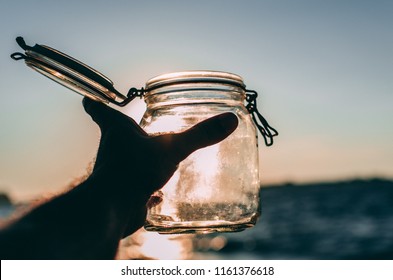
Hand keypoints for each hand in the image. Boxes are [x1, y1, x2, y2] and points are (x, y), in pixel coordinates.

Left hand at [83, 97, 237, 234]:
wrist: (113, 209)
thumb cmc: (134, 170)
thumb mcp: (171, 148)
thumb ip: (200, 135)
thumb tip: (230, 119)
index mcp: (117, 130)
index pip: (99, 109)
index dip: (96, 102)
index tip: (92, 98)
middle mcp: (112, 149)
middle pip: (111, 134)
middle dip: (121, 131)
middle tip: (134, 124)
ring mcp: (116, 172)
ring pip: (123, 161)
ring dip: (134, 157)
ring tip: (151, 154)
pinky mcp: (123, 193)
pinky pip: (135, 187)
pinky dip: (145, 187)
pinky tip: (158, 192)